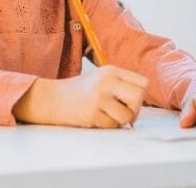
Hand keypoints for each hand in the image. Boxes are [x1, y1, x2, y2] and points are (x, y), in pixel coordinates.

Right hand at [13, 65, 147, 127]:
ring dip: (120, 120)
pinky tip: (96, 118)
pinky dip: (107, 125)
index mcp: (111, 70)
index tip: (129, 100)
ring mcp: (99, 97)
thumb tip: (141, 102)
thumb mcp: (101, 78)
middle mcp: (107, 81)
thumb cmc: (80, 91)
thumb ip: (121, 84)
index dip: (140, 94)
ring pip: (127, 115)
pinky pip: (112, 125)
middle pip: (138, 97)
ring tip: (108, 115)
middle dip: (135, 109)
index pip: (143, 82)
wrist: (52, 98)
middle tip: (125, 113)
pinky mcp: (92, 113)